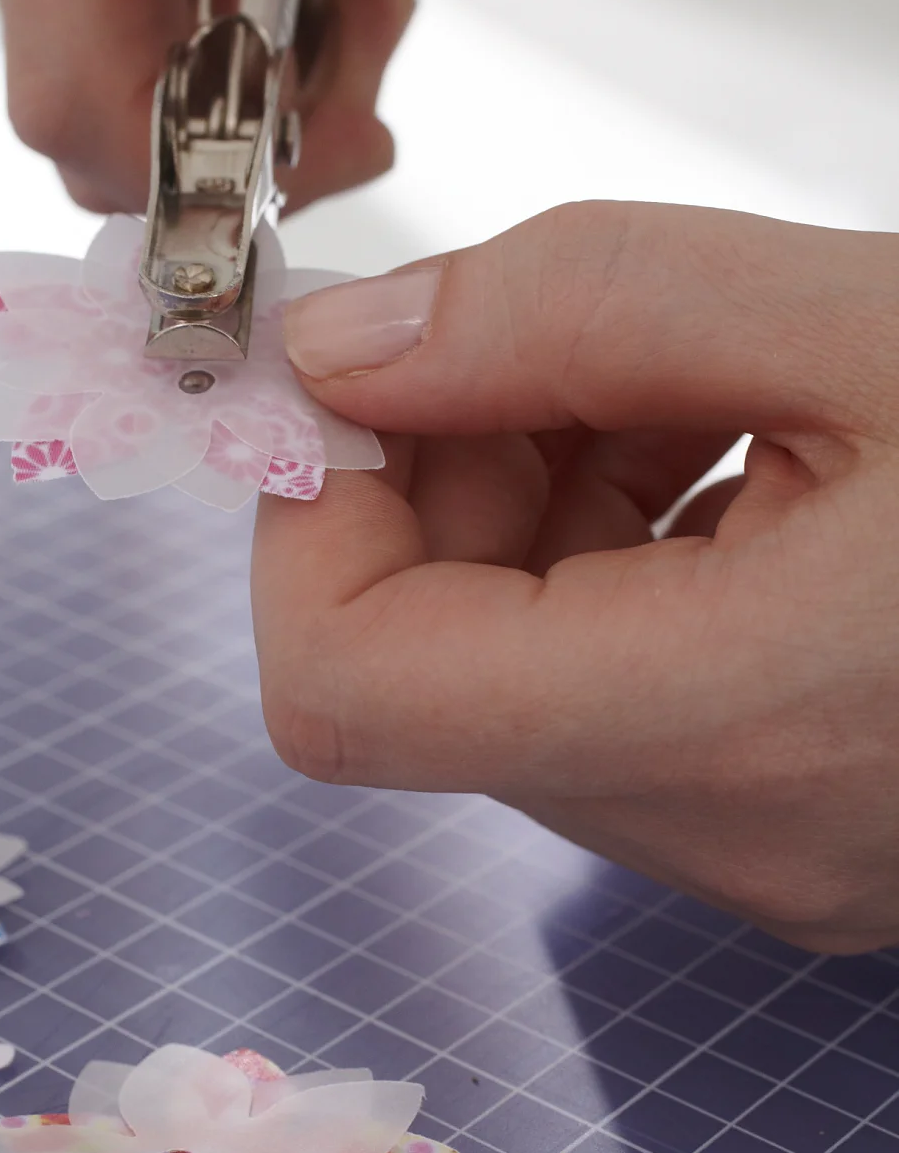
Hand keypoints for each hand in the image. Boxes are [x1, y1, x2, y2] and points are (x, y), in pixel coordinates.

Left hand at [252, 201, 898, 953]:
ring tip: (696, 375)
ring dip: (539, 487)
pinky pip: (614, 677)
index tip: (368, 369)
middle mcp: (723, 828)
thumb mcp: (869, 315)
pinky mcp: (792, 813)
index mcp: (740, 719)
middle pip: (423, 656)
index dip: (308, 515)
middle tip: (570, 332)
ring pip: (514, 659)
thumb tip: (345, 350)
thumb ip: (577, 309)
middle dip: (444, 467)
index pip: (346, 692)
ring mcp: (759, 843)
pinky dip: (618, 539)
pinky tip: (737, 440)